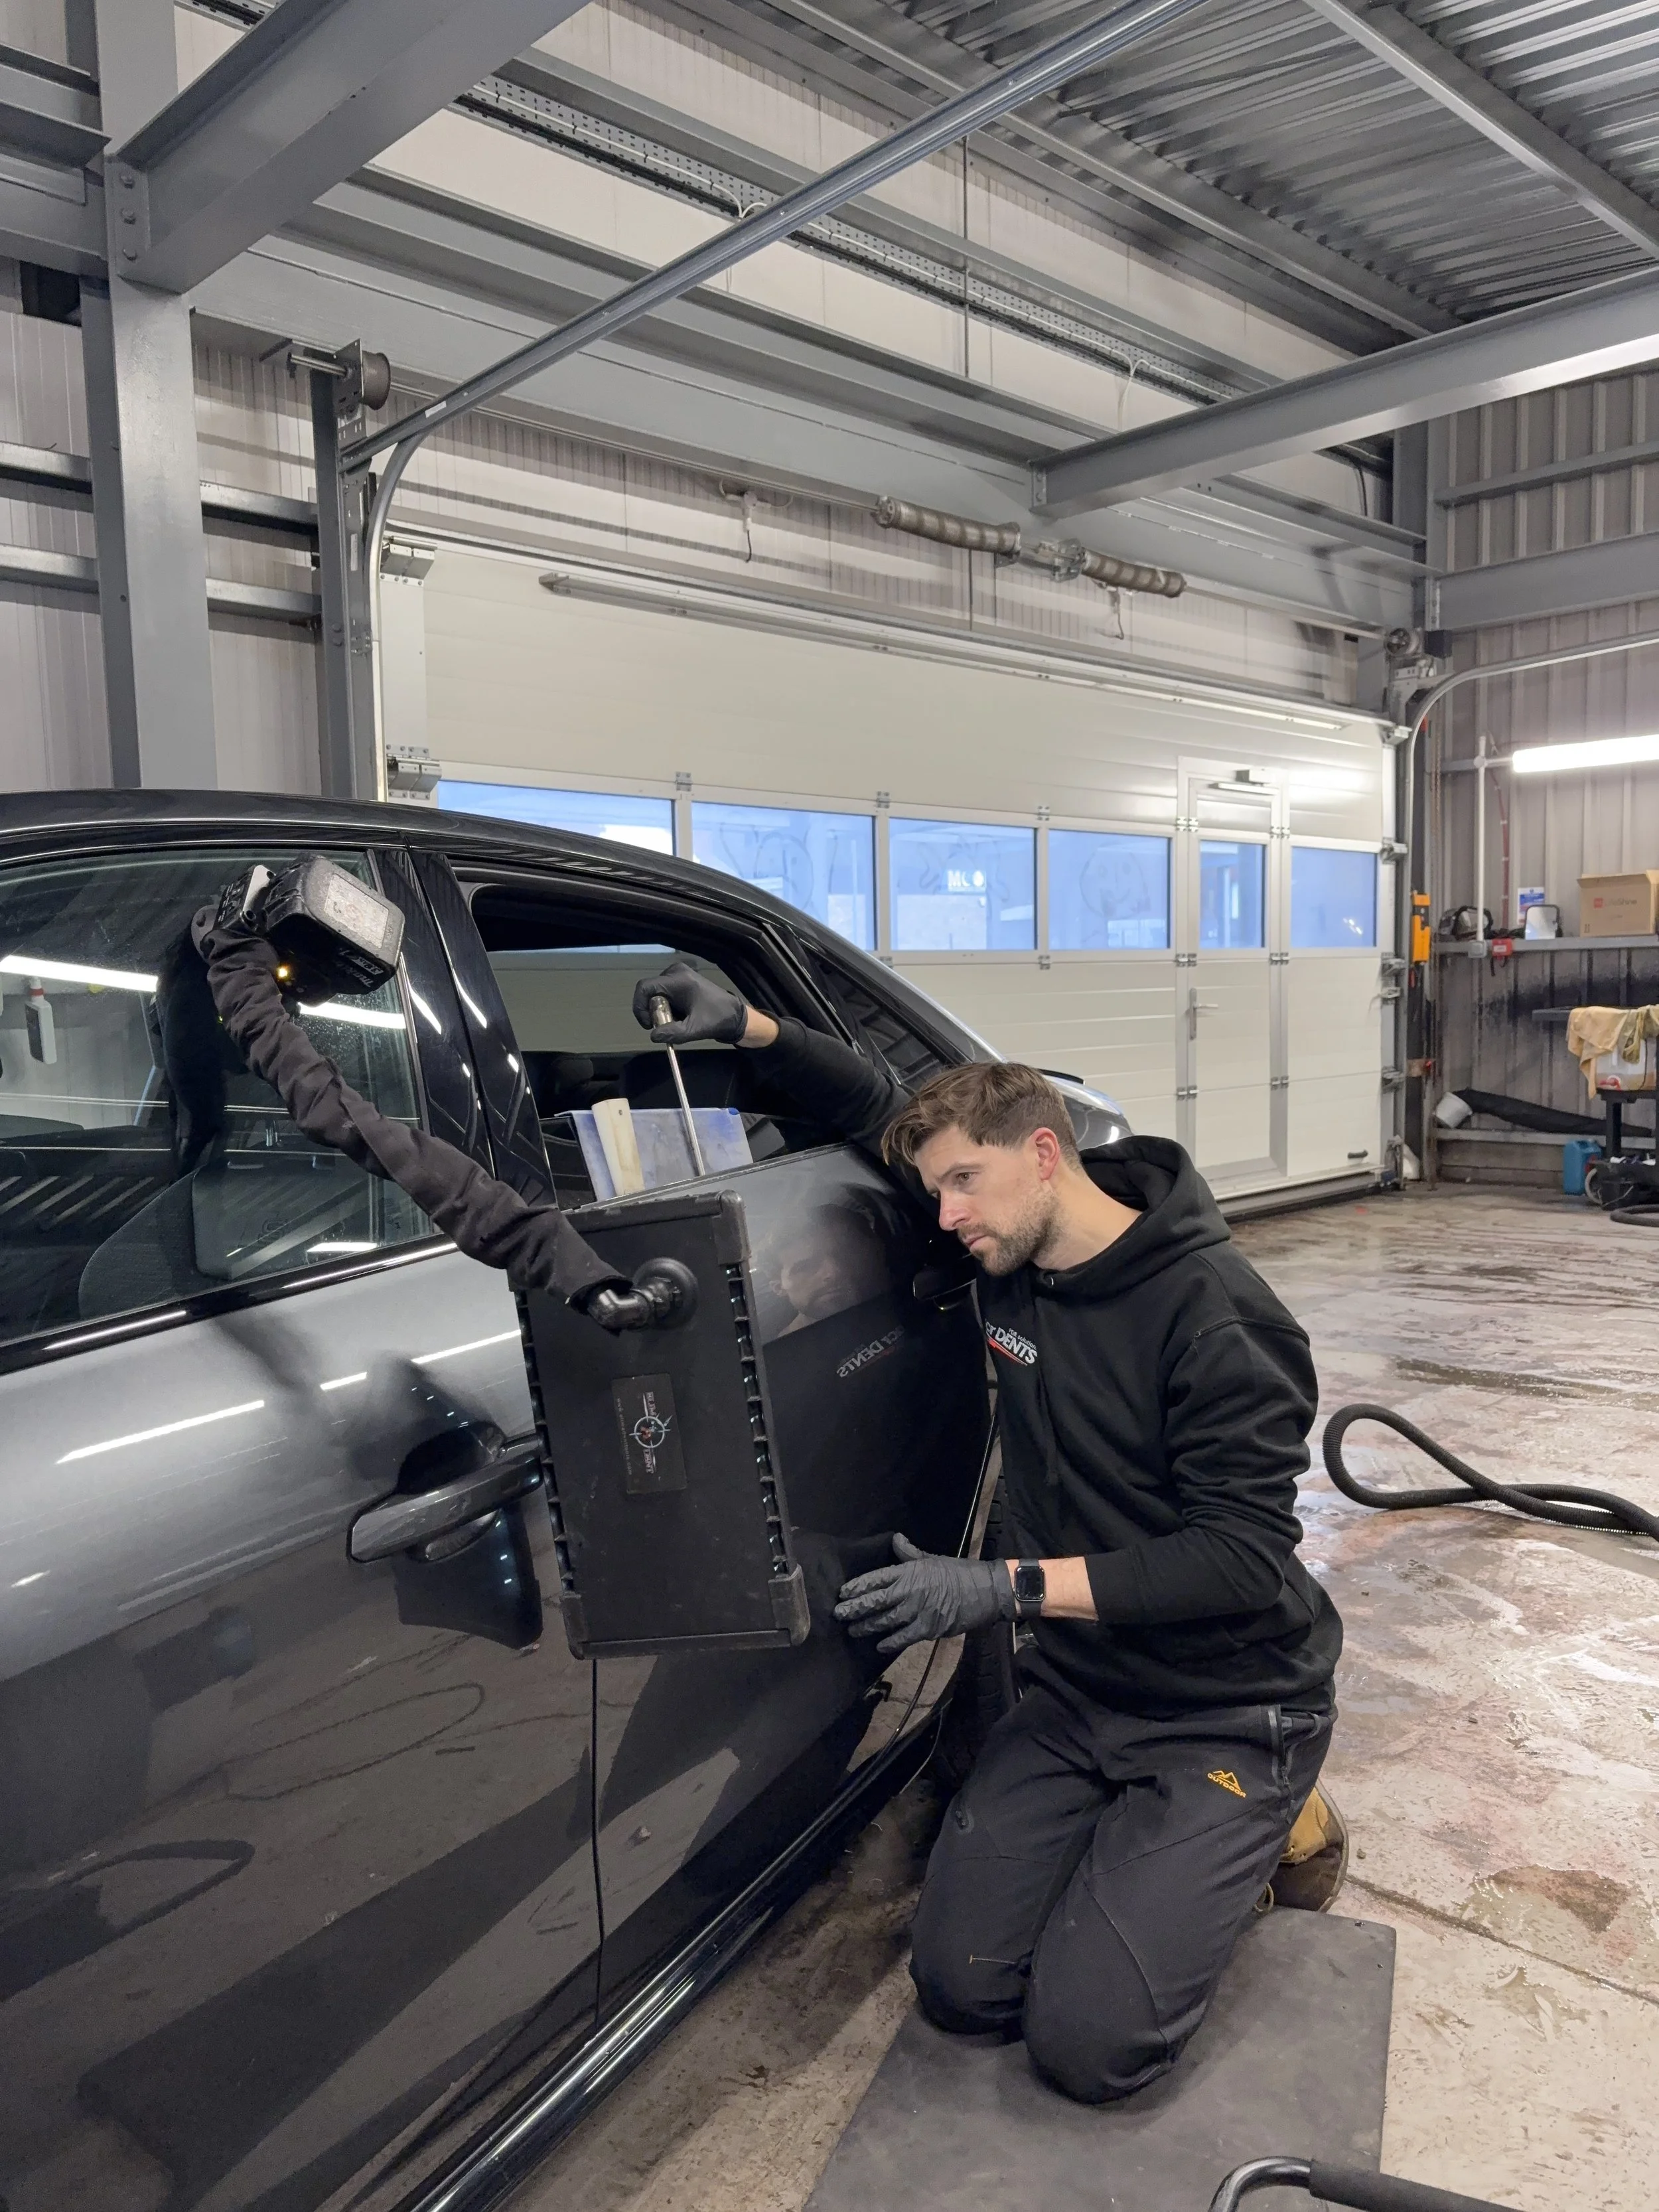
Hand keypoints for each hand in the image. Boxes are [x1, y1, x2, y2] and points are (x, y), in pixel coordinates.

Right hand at [631, 961, 748, 1045]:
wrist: (733, 1015)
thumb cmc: (716, 1019)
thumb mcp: (694, 1030)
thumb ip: (673, 1033)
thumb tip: (653, 1035)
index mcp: (678, 979)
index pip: (644, 988)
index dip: (640, 1007)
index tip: (649, 1025)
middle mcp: (675, 972)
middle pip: (650, 992)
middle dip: (654, 1012)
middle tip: (668, 1025)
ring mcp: (677, 974)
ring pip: (655, 994)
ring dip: (661, 1010)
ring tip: (678, 1020)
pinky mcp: (679, 979)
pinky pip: (663, 993)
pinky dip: (667, 1006)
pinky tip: (680, 1014)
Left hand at [833, 1535, 1013, 1656]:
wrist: (985, 1590)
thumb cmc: (959, 1572)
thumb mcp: (932, 1559)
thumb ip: (909, 1554)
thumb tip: (895, 1539)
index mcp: (910, 1571)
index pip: (877, 1578)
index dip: (858, 1586)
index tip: (842, 1592)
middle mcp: (910, 1590)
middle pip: (876, 1600)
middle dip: (855, 1607)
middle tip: (838, 1614)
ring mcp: (918, 1610)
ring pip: (885, 1620)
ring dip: (867, 1626)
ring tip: (852, 1630)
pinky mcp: (928, 1628)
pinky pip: (904, 1637)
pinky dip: (890, 1642)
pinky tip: (879, 1646)